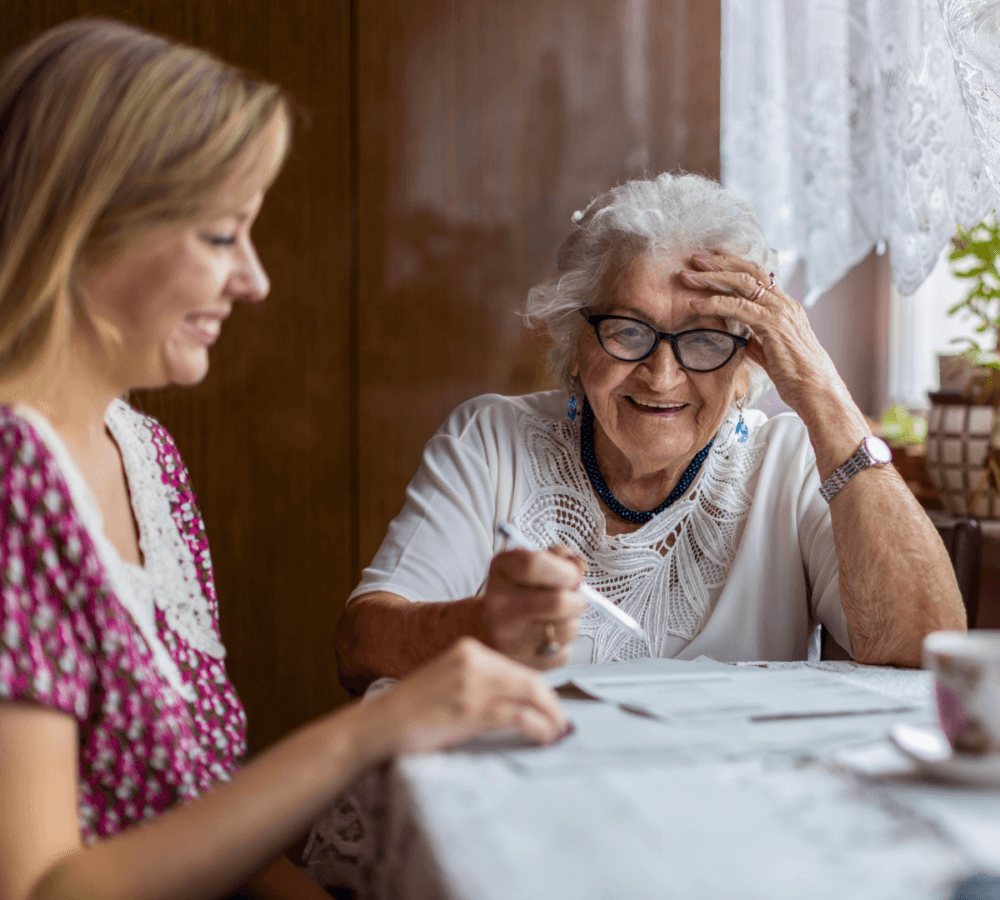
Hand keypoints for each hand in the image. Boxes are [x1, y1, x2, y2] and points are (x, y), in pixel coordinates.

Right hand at [365, 637, 567, 754]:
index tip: (550, 705)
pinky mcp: (472, 711)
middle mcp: (473, 661)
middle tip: (561, 721)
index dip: (540, 689)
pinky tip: (543, 737)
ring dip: (551, 716)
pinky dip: (539, 727)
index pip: (517, 667)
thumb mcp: (448, 680)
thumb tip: (518, 700)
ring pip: (531, 694)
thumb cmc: (411, 709)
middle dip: (551, 703)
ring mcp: (473, 685)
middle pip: (530, 678)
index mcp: (468, 650)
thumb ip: (478, 682)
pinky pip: (519, 717)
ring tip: (557, 731)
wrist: (379, 723)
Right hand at [481, 546, 587, 668]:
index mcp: (501, 572)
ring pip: (567, 629)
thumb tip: (579, 566)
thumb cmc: (515, 592)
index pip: (534, 564)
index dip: (563, 568)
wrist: (486, 628)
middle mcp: (500, 606)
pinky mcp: (524, 664)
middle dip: (576, 599)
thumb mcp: (526, 563)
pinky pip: (563, 652)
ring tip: (555, 617)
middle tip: (571, 598)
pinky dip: (562, 644)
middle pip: (559, 602)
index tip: (571, 574)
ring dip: (570, 621)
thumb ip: (557, 557)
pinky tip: (546, 636)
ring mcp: (510, 639)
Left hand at [678, 254, 847, 418]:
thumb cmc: (796, 376)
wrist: (816, 390)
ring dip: (712, 277)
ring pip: (742, 283)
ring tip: (688, 276)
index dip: (734, 265)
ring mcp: (780, 312)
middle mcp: (784, 303)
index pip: (758, 276)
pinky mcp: (773, 325)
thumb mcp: (770, 352)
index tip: (712, 261)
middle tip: (694, 259)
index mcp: (784, 307)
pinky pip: (738, 307)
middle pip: (749, 271)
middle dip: (719, 263)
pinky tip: (696, 304)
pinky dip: (714, 303)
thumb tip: (740, 337)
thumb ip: (755, 339)